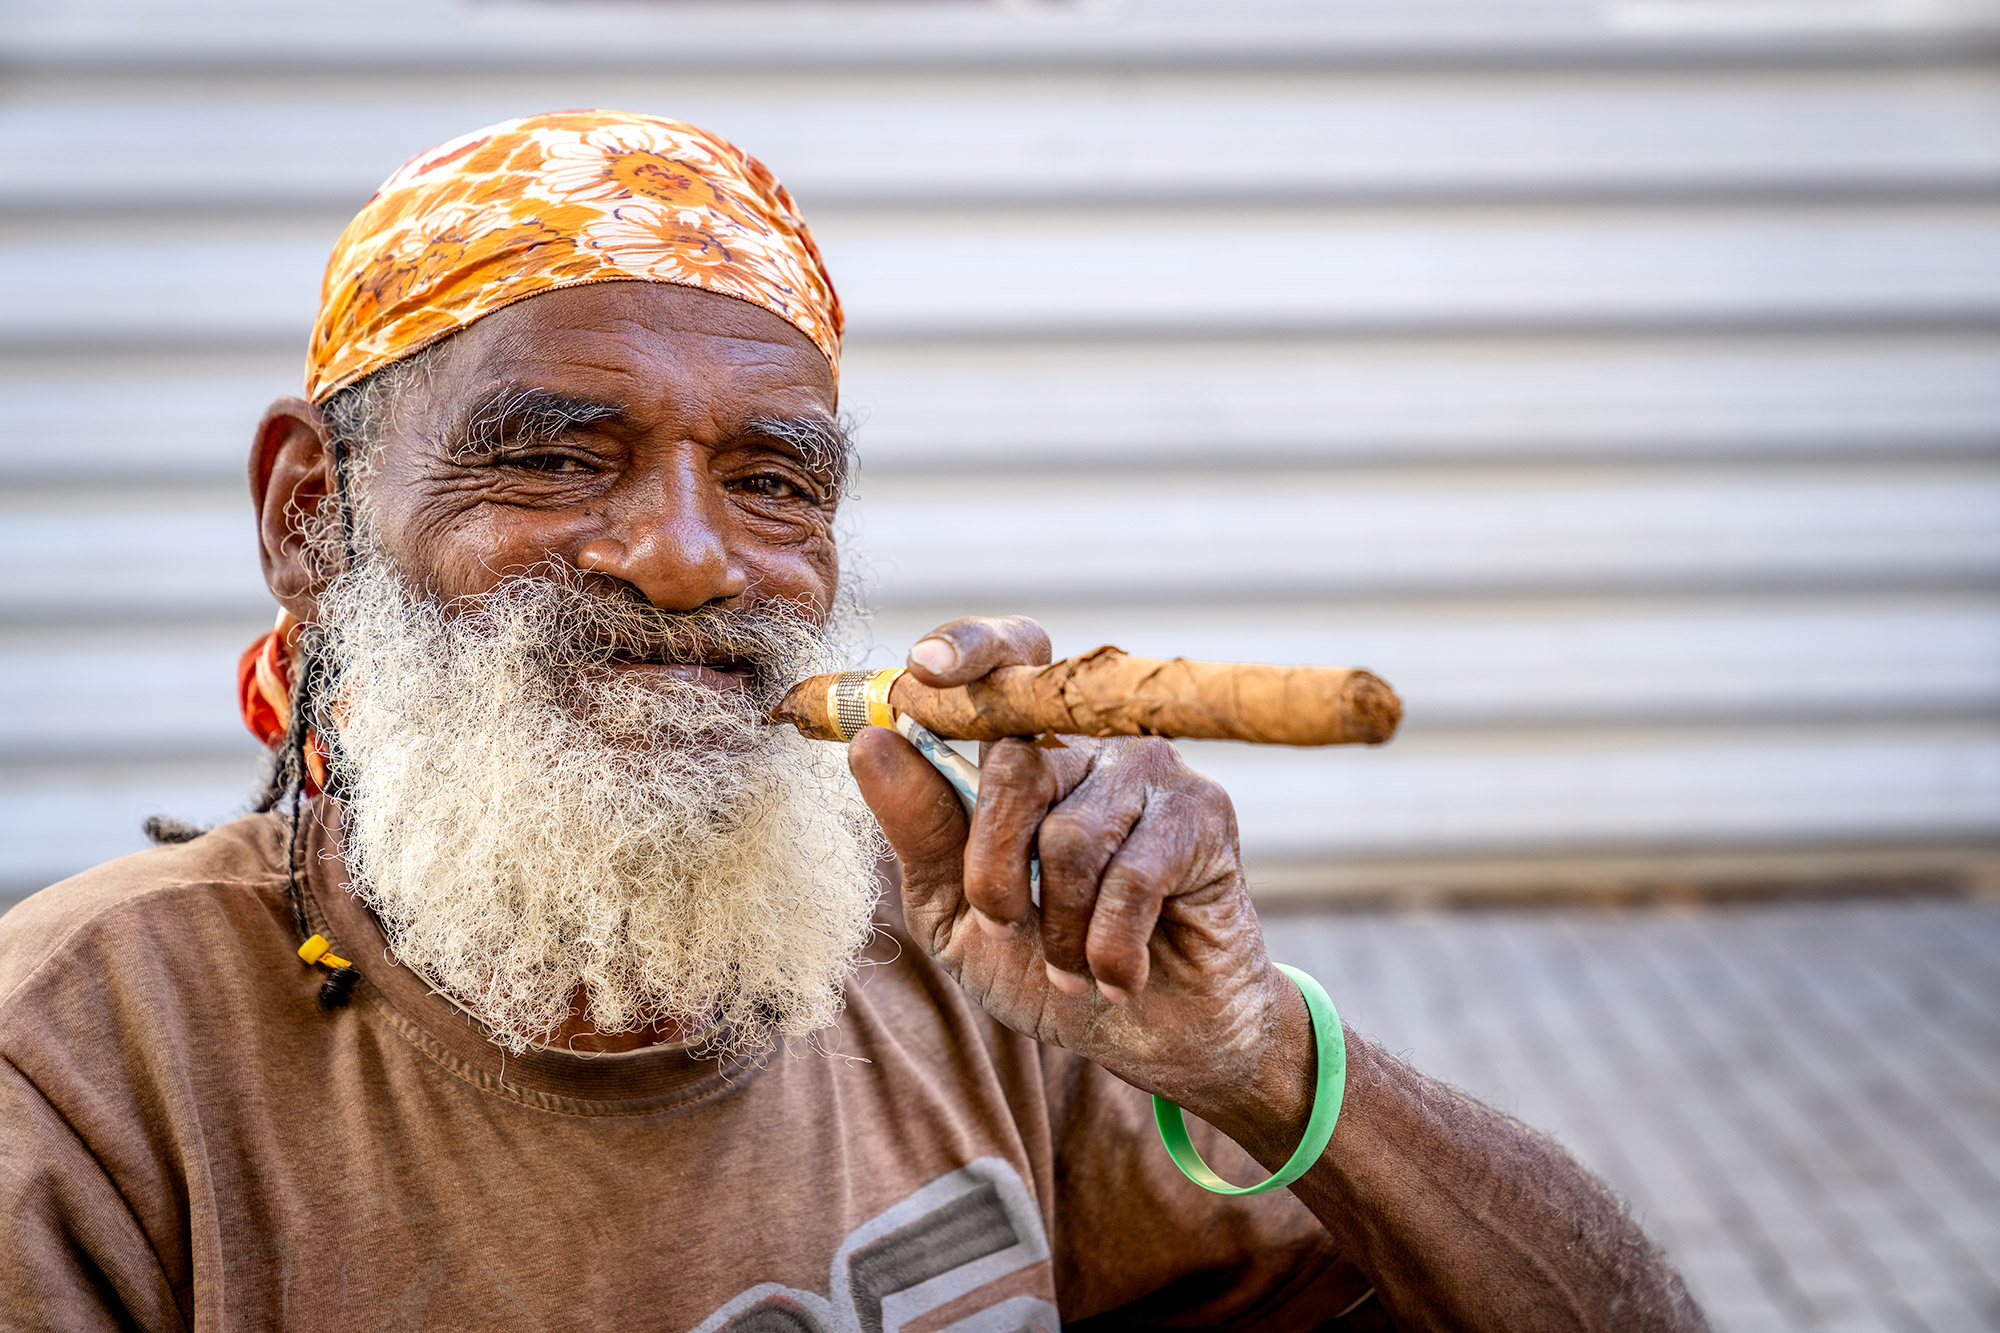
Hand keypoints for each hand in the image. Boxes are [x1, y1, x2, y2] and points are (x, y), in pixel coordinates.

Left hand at [847, 616, 1313, 1143]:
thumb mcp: (953, 910)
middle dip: (992, 871)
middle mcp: (1088, 742)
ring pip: (1071, 835)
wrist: (1150, 1034)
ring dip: (1058, 929)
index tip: (923, 671)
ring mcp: (1149, 771)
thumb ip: (918, 829)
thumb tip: (872, 743)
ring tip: (1070, 966)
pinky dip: (1108, 949)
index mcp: (1024, 748)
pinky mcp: (1203, 814)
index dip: (966, 649)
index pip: (1004, 659)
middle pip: (1016, 766)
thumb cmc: (1045, 964)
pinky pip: (1132, 877)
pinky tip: (1118, 976)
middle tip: (1004, 927)